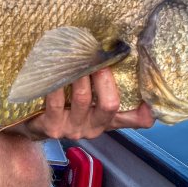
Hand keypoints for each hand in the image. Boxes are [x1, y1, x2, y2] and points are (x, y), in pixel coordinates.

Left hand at [18, 68, 154, 139]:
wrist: (35, 125)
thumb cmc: (66, 106)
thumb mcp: (89, 101)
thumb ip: (106, 88)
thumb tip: (120, 61)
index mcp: (107, 120)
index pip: (136, 119)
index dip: (147, 110)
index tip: (152, 94)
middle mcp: (94, 127)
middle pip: (110, 104)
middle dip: (104, 78)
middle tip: (97, 57)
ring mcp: (73, 129)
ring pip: (83, 99)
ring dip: (79, 75)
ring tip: (75, 57)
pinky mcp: (52, 127)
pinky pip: (57, 102)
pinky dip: (57, 84)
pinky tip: (54, 71)